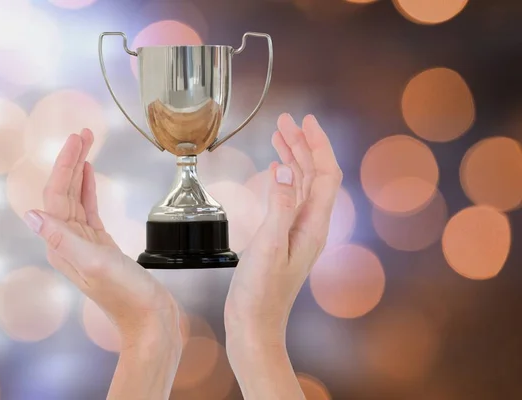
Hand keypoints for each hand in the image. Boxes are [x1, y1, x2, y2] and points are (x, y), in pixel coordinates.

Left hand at [22, 129, 180, 399]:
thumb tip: (31, 215)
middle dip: (71, 160)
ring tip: (86, 144)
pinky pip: (89, 210)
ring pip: (76, 198)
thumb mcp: (95, 264)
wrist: (150, 318)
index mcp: (63, 244)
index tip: (77, 139)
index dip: (65, 165)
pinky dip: (88, 189)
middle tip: (83, 133)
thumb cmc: (126, 295)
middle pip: (64, 192)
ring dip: (79, 171)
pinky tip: (90, 176)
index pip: (56, 195)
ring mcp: (85, 242)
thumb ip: (63, 239)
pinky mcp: (101, 244)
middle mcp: (69, 241)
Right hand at [224, 114, 341, 398]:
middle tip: (286, 121)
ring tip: (279, 135)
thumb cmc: (260, 293)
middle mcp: (310, 225)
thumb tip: (284, 169)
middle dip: (303, 145)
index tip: (306, 121)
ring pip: (300, 185)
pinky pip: (287, 199)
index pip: (324, 175)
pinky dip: (281, 178)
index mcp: (313, 225)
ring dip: (292, 158)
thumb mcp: (268, 246)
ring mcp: (296, 231)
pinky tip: (273, 170)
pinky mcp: (282, 237)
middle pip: (313, 175)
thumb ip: (278, 206)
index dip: (318, 145)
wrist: (254, 324)